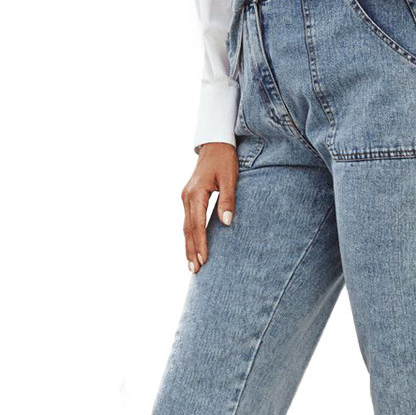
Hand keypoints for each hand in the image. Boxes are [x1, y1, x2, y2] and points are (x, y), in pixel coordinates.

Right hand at [183, 141, 236, 272]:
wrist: (215, 144)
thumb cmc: (225, 160)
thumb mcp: (230, 178)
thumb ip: (227, 200)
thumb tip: (227, 222)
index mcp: (196, 193)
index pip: (197, 224)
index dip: (200, 243)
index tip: (203, 259)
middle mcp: (187, 197)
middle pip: (188, 229)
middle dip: (191, 250)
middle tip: (195, 270)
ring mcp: (186, 198)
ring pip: (186, 227)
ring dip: (189, 246)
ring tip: (192, 265)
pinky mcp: (189, 198)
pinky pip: (188, 221)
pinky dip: (190, 236)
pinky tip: (192, 247)